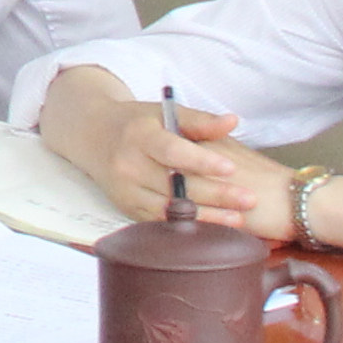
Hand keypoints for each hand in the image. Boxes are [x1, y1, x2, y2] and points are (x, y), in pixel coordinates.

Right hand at [38, 74, 281, 237]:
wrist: (93, 136)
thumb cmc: (137, 122)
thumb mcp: (164, 112)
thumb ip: (199, 120)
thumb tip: (233, 121)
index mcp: (138, 136)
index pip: (172, 152)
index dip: (201, 162)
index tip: (231, 168)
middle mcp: (128, 165)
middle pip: (175, 186)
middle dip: (215, 196)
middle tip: (249, 199)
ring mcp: (125, 191)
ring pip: (168, 210)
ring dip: (205, 218)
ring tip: (238, 220)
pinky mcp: (126, 208)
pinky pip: (159, 223)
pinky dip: (187, 227)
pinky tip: (213, 230)